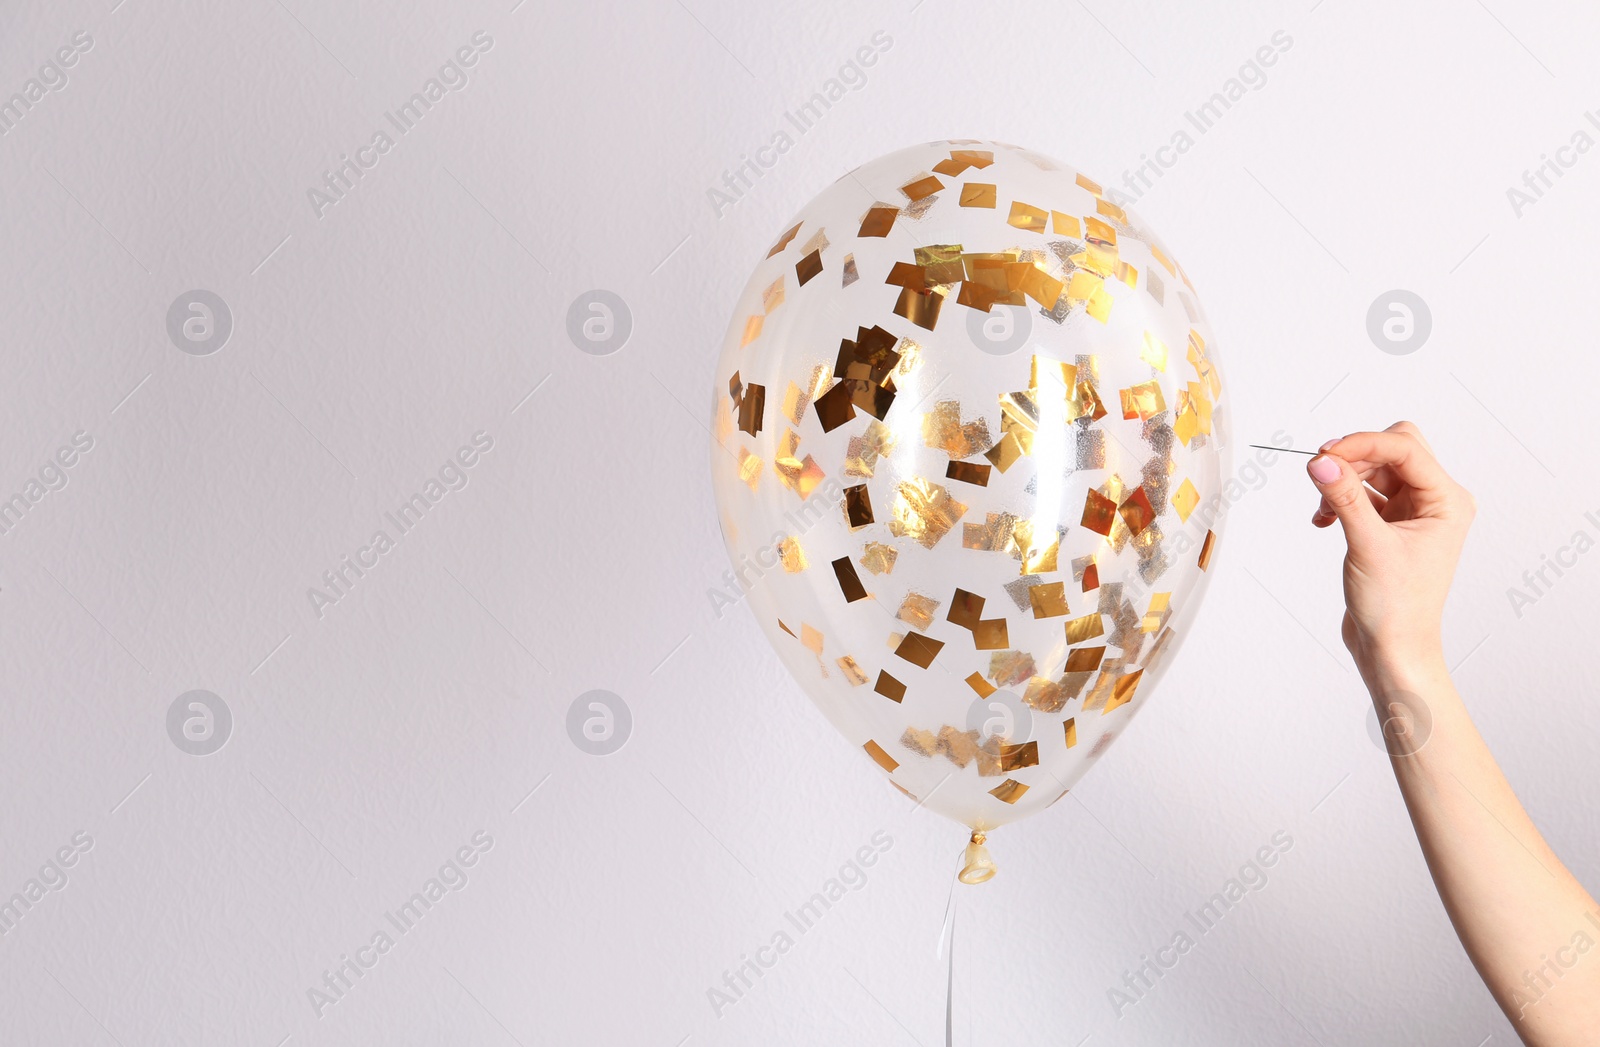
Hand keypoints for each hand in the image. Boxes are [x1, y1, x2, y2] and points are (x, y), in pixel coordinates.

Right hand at [1306, 421, 1474, 678]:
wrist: (1392, 647)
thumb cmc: (1396, 607)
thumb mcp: (1368, 545)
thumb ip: (1344, 497)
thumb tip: (1322, 462)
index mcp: (1447, 502)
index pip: (1405, 449)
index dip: (1363, 444)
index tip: (1324, 454)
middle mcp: (1435, 502)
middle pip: (1393, 449)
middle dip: (1355, 456)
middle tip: (1321, 469)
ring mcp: (1413, 512)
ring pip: (1375, 469)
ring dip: (1344, 479)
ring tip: (1323, 505)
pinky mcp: (1391, 524)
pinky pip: (1364, 492)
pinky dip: (1341, 497)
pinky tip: (1324, 518)